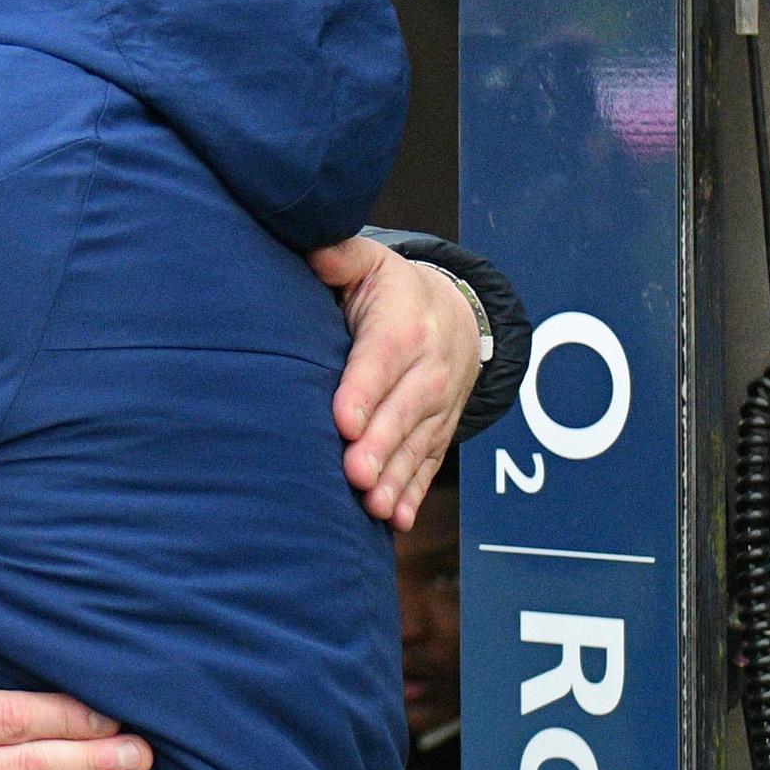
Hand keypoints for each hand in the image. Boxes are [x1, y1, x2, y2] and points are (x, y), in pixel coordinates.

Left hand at [309, 236, 480, 530]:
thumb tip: (314, 250)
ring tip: (373, 506)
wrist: (455, 313)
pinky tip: (397, 520)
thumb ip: (341, 256)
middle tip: (354, 474)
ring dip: (396, 478)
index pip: (382, 359)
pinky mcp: (439, 431)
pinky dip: (414, 493)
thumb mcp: (369, 263)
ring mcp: (439, 405)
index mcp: (404, 325)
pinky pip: (429, 464)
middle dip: (380, 444)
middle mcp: (429, 368)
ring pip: (418, 444)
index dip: (364, 390)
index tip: (342, 419)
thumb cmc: (391, 290)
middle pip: (404, 410)